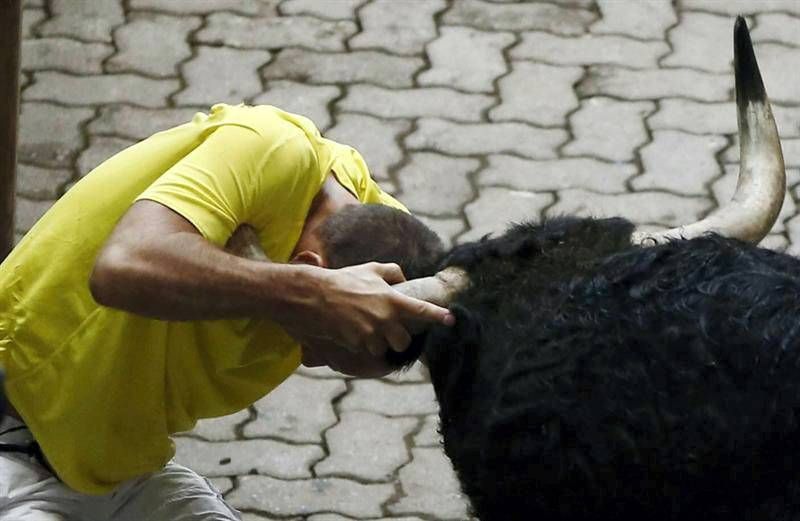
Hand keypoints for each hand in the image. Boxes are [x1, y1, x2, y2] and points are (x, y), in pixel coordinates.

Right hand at [283, 262, 453, 356]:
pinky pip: (367, 350)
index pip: (421, 310)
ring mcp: (371, 333)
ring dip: (379, 343)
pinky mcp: (357, 344)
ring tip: (366, 329)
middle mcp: (384, 319)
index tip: (451, 320)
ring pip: (384, 348)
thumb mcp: (370, 269)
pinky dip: (364, 345)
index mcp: (391, 300)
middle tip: (389, 329)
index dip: (437, 316)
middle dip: (399, 339)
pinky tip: (354, 333)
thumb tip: (404, 280)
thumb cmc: (344, 280)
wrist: (315, 296)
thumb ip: (392, 272)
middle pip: (404, 341)